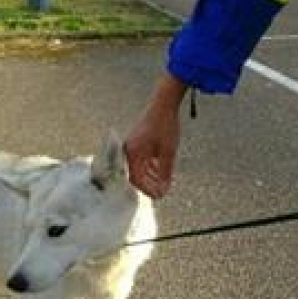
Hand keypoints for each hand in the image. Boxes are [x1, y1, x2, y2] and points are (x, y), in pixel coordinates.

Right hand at [123, 74, 187, 198]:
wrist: (164, 103)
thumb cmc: (165, 125)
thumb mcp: (168, 153)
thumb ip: (165, 173)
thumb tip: (163, 190)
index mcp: (133, 154)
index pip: (137, 180)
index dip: (149, 190)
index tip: (161, 195)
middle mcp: (128, 151)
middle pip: (137, 175)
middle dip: (151, 184)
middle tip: (164, 191)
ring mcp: (132, 146)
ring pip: (140, 168)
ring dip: (152, 176)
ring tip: (165, 182)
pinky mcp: (137, 141)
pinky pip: (142, 159)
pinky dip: (151, 166)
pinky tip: (162, 169)